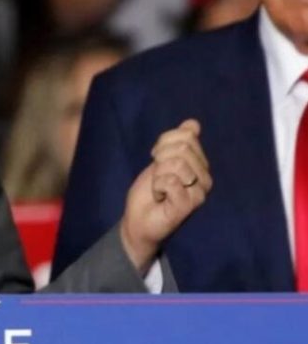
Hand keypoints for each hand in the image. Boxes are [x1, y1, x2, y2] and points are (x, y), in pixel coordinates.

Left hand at [120, 119, 211, 273]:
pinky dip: (157, 186)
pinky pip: (170, 181)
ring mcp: (199, 192)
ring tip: (159, 188)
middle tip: (157, 176)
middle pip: (183, 148)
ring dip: (158, 174)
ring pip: (177, 164)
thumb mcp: (160, 160)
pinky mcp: (189, 204)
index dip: (164, 143)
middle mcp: (205, 177)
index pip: (186, 136)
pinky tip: (160, 197)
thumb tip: (194, 123)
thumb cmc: (150, 191)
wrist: (139, 219)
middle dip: (161, 159)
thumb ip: (176, 142)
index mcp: (200, 163)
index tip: (156, 158)